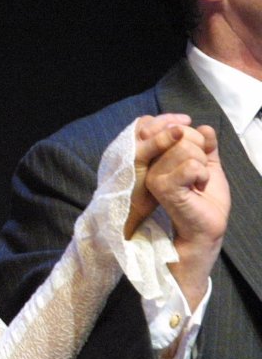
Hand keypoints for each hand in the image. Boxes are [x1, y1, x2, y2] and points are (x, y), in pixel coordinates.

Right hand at [131, 114, 229, 308]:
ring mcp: (153, 175)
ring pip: (187, 149)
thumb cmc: (205, 203)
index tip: (199, 158)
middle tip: (199, 176)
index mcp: (158, 158)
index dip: (194, 136)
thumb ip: (206, 147)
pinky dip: (202, 175)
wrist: (204, 231)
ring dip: (203, 167)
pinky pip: (190, 166)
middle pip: (182, 134)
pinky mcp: (162, 187)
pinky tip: (197, 188)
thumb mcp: (208, 168)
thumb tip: (205, 127)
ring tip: (197, 183)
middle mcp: (150, 163)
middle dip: (201, 153)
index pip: (175, 128)